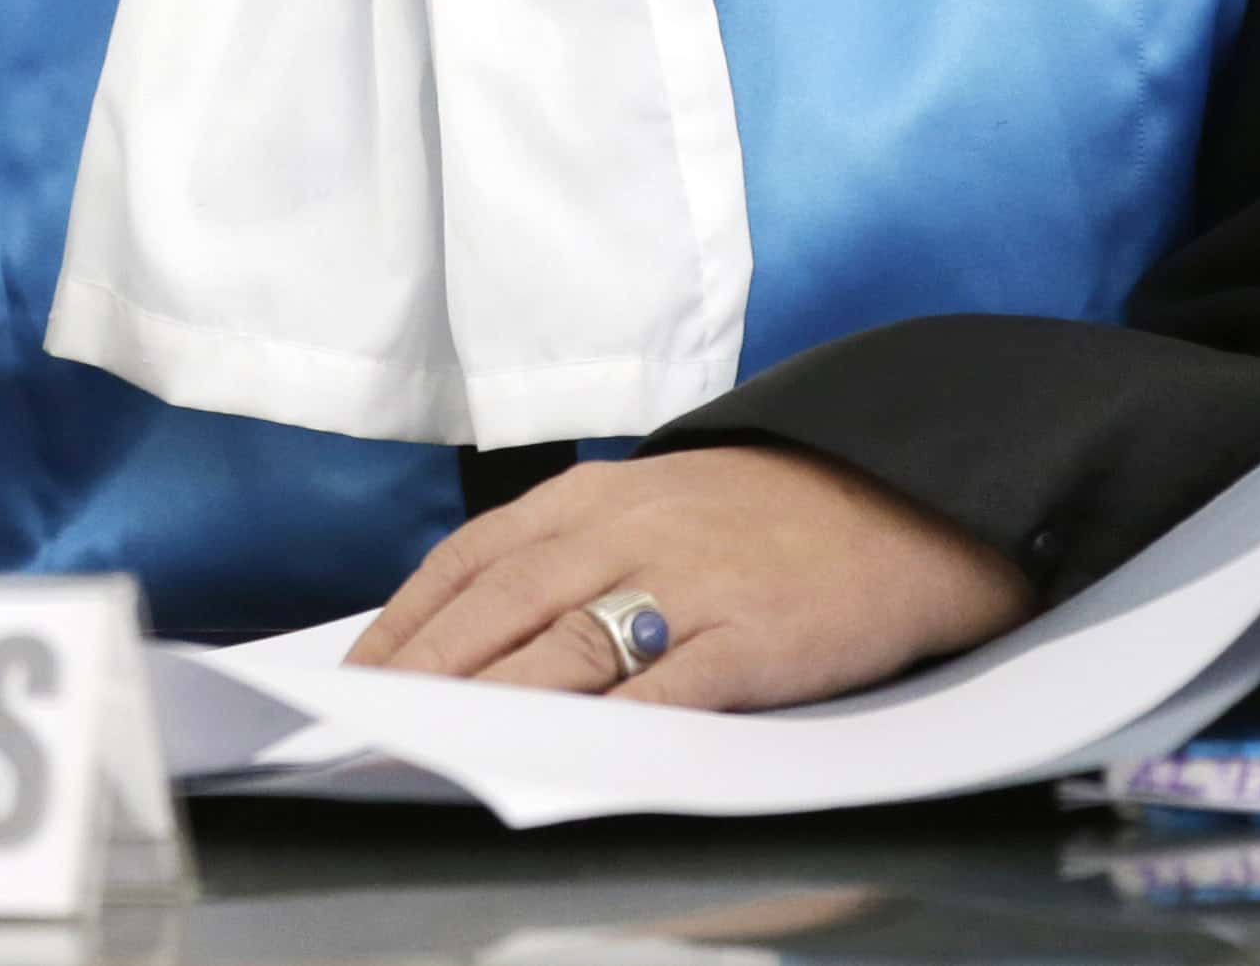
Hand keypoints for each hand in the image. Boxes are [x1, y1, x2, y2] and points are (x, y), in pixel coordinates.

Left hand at [345, 444, 1031, 709]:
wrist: (903, 499)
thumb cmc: (758, 519)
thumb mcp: (648, 505)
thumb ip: (563, 556)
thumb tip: (460, 632)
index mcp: (593, 495)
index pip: (469, 561)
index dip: (405, 623)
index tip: (355, 679)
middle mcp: (629, 529)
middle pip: (501, 609)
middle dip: (426, 676)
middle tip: (372, 729)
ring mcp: (691, 583)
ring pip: (568, 650)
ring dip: (494, 705)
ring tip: (437, 752)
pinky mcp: (753, 636)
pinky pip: (673, 692)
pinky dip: (616, 729)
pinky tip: (572, 764)